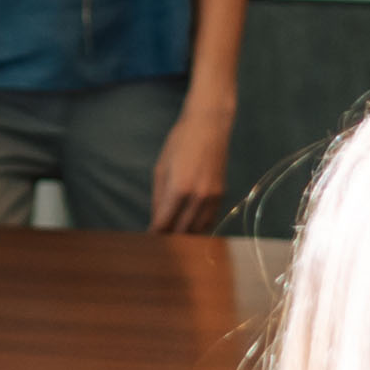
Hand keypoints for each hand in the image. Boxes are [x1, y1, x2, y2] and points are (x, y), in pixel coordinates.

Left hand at [142, 95, 234, 233]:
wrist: (209, 126)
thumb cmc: (180, 143)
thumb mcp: (161, 168)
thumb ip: (159, 198)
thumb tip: (156, 222)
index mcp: (179, 189)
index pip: (164, 223)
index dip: (154, 235)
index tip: (147, 241)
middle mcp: (198, 197)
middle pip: (182, 231)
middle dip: (168, 239)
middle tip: (158, 242)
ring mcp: (212, 197)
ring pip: (198, 230)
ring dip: (184, 235)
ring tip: (172, 237)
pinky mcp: (222, 196)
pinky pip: (209, 220)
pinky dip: (198, 227)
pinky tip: (188, 225)